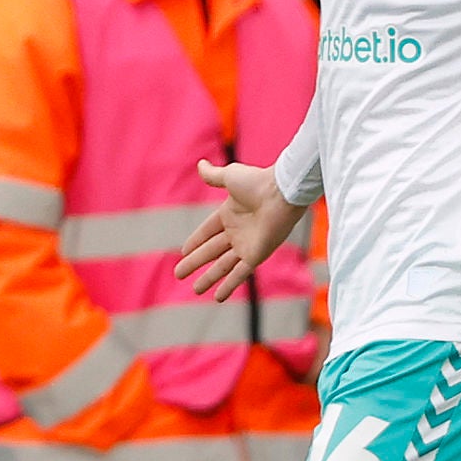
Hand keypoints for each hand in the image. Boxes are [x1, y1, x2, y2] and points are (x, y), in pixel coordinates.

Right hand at [178, 161, 301, 302]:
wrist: (281, 193)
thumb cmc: (258, 182)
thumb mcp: (229, 177)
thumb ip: (213, 176)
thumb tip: (200, 164)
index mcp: (229, 214)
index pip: (207, 232)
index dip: (195, 242)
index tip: (183, 252)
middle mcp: (237, 231)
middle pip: (211, 251)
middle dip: (195, 263)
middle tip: (179, 274)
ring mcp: (247, 245)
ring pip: (223, 266)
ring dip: (209, 278)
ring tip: (194, 289)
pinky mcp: (256, 255)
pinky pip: (240, 274)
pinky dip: (228, 285)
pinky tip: (217, 297)